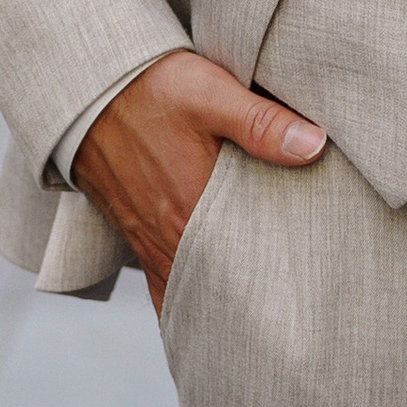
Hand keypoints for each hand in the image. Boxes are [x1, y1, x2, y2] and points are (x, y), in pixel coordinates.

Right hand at [71, 49, 325, 312]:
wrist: (91, 87)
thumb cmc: (152, 88)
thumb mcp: (211, 94)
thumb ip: (262, 123)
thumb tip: (315, 145)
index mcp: (192, 209)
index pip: (243, 266)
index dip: (275, 281)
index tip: (306, 290)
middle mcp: (167, 236)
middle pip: (217, 286)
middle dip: (251, 300)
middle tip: (290, 313)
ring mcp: (148, 239)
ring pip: (188, 291)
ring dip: (218, 301)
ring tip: (256, 318)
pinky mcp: (135, 232)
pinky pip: (160, 284)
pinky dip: (181, 299)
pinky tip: (201, 310)